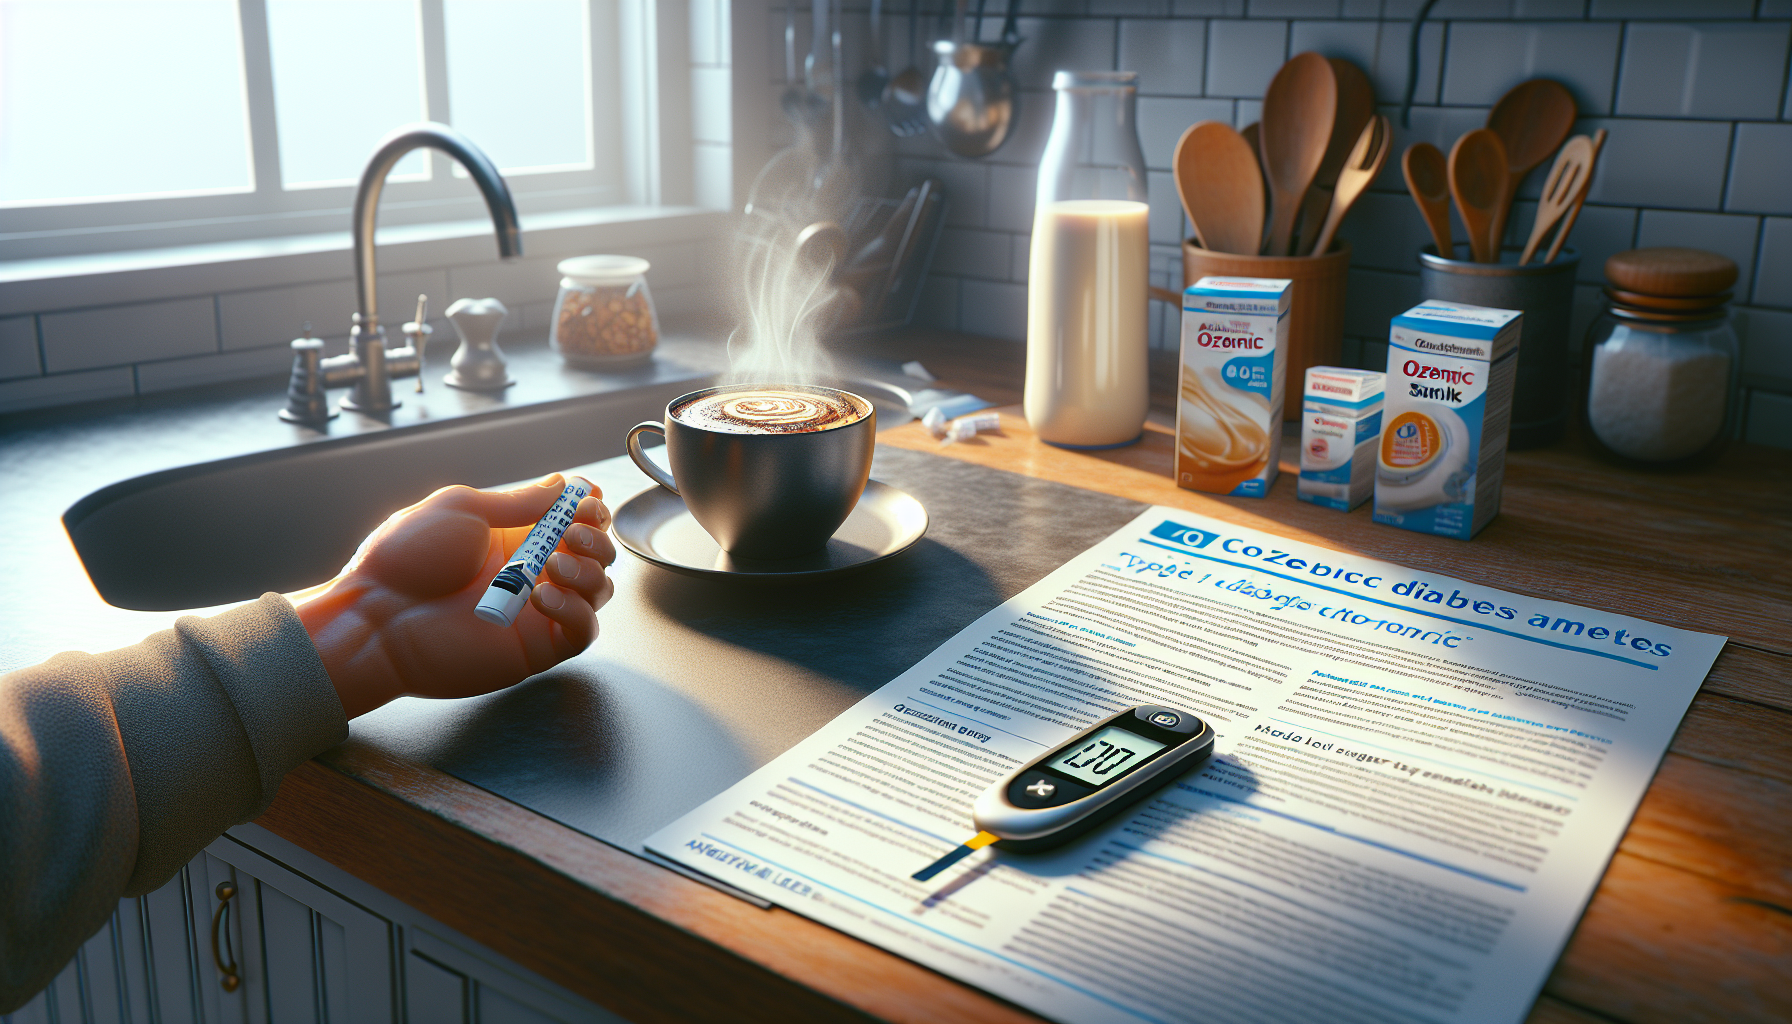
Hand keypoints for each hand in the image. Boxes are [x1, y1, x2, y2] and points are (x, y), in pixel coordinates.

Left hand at [289, 474, 616, 717]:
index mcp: (514, 536)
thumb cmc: (403, 561)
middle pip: (595, 553)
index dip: (589, 507)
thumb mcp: (461, 509)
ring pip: (597, 589)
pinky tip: (544, 596)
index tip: (588, 499)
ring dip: (590, 570)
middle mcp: (531, 571)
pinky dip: (578, 610)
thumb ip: (519, 502)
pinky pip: (582, 631)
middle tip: (574, 532)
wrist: (374, 618)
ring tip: (556, 563)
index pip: (573, 519)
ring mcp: (536, 610)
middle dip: (596, 536)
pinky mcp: (536, 647)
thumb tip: (563, 485)